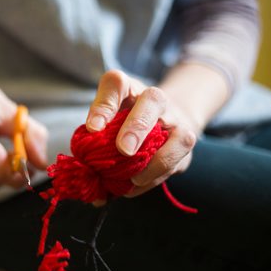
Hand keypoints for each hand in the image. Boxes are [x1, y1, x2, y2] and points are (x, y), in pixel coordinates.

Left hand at [86, 70, 197, 197]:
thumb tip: (85, 176)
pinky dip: (154, 179)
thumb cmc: (126, 122)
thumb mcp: (104, 124)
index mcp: (128, 88)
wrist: (166, 119)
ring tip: (133, 179)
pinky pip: (176, 163)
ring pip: (178, 137)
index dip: (104, 106)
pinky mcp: (185, 145)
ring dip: (155, 162)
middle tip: (124, 150)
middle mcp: (156, 99)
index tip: (92, 128)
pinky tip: (136, 187)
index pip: (115, 83)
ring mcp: (177, 121)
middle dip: (138, 126)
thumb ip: (92, 142)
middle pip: (153, 100)